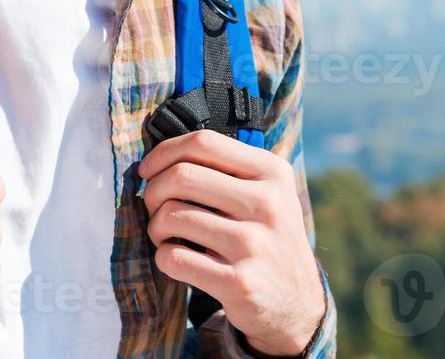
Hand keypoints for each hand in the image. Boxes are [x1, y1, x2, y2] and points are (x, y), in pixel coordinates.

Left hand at [139, 131, 324, 355]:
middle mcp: (267, 204)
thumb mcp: (266, 193)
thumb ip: (225, 169)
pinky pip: (174, 258)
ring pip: (172, 216)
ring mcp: (254, 245)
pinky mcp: (239, 283)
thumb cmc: (267, 237)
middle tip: (153, 206)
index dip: (163, 152)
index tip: (147, 170)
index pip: (204, 142)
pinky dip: (163, 256)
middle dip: (153, 191)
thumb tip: (159, 159)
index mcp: (272, 172)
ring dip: (155, 226)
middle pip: (181, 176)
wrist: (297, 302)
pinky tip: (176, 258)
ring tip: (165, 235)